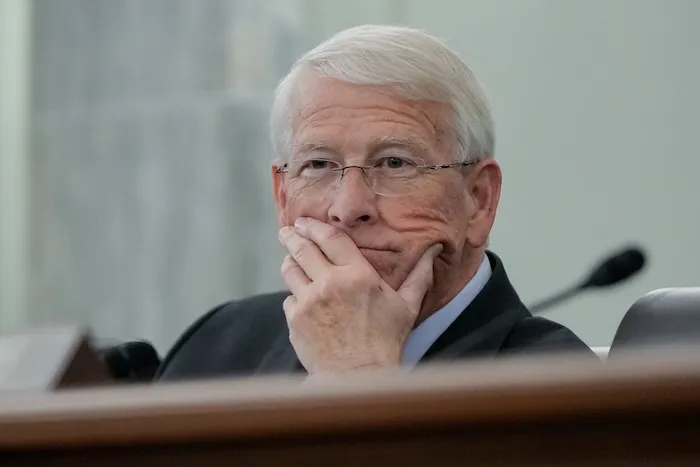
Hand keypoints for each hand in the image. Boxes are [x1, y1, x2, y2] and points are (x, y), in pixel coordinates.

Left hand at [278, 217, 441, 373]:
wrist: (358, 378)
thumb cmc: (386, 342)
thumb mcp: (406, 306)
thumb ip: (419, 275)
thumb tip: (434, 249)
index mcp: (358, 275)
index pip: (331, 238)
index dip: (315, 226)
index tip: (305, 221)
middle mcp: (330, 283)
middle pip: (303, 248)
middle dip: (293, 236)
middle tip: (287, 231)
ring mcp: (309, 301)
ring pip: (290, 270)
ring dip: (290, 262)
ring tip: (291, 260)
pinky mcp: (295, 320)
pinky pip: (289, 299)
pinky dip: (295, 297)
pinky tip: (302, 300)